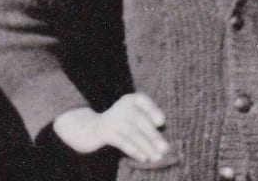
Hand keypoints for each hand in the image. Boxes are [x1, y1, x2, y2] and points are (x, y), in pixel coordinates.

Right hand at [52, 93, 169, 162]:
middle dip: (153, 136)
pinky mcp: (105, 133)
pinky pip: (122, 142)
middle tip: (165, 148)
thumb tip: (161, 126)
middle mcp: (121, 106)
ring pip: (132, 134)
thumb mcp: (134, 116)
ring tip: (157, 157)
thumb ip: (148, 119)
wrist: (92, 128)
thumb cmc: (122, 122)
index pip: (142, 100)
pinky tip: (143, 158)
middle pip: (139, 120)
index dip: (152, 110)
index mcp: (130, 100)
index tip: (161, 122)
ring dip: (146, 146)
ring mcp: (112, 120)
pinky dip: (133, 150)